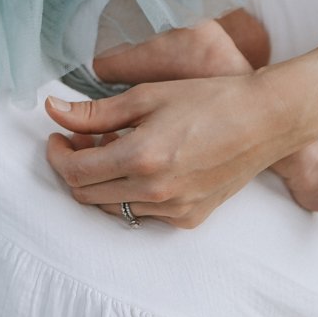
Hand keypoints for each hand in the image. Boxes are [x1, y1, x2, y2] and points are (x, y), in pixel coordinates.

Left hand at [43, 53, 283, 228]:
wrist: (264, 120)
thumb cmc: (208, 99)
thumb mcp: (146, 96)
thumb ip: (95, 112)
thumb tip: (53, 111)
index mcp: (141, 157)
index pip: (75, 171)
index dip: (57, 153)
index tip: (57, 136)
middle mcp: (155, 191)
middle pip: (86, 195)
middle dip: (74, 167)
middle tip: (83, 140)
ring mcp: (173, 210)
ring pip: (112, 208)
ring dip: (101, 182)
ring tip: (113, 150)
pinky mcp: (189, 219)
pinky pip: (143, 214)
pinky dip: (130, 194)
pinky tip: (142, 167)